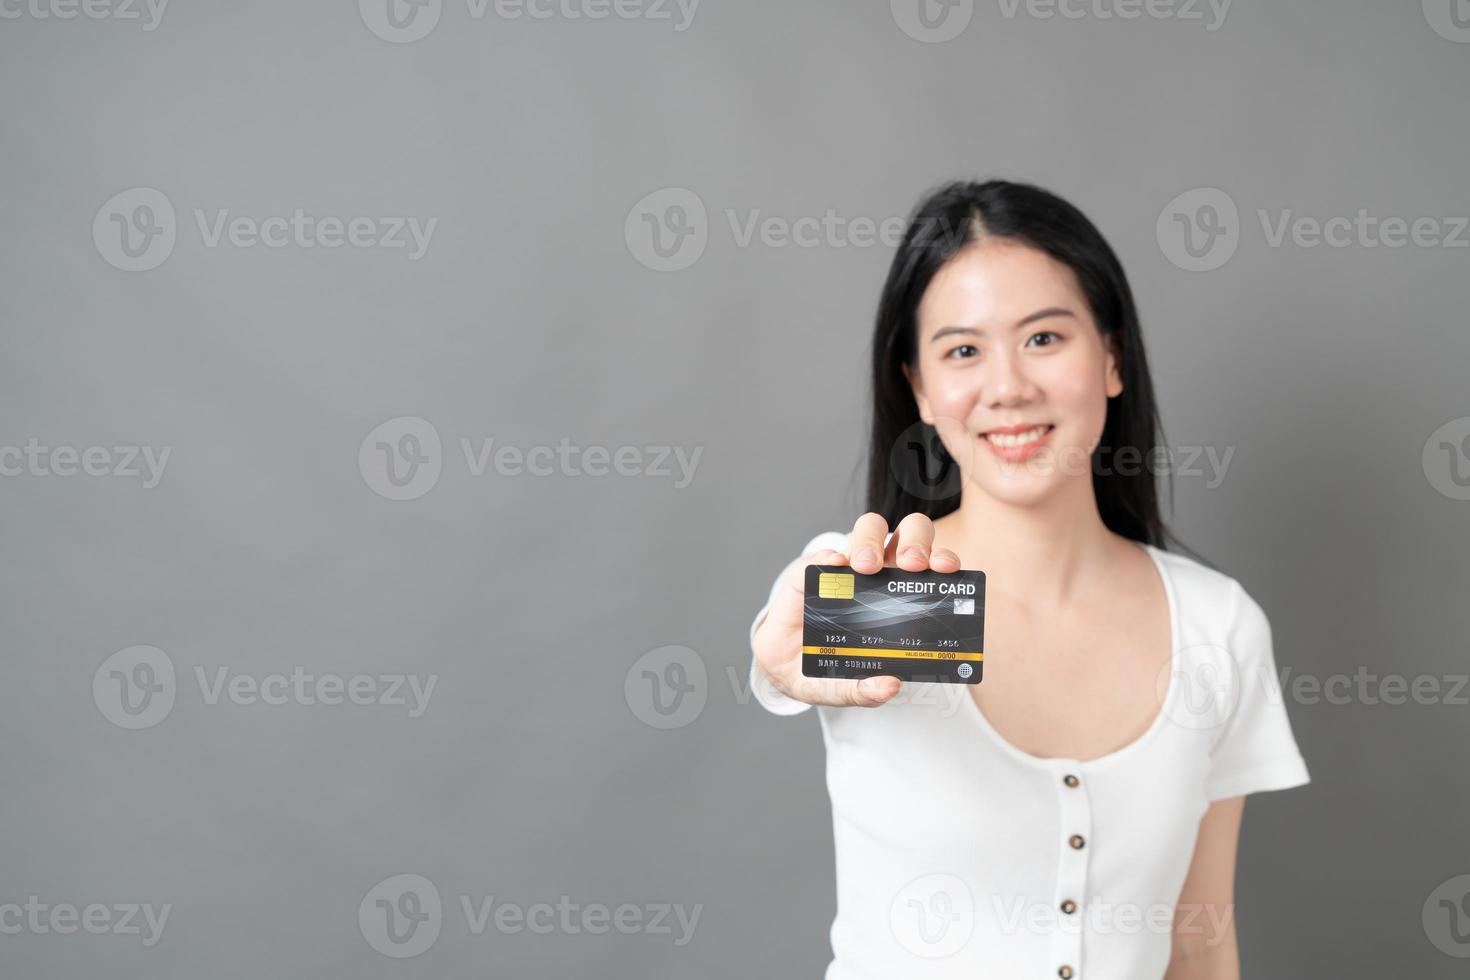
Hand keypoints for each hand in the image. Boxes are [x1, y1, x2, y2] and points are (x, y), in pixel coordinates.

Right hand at [751, 511, 961, 707]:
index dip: (943, 560)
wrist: (783, 664)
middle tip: (911, 565)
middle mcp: (881, 574)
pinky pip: (824, 553)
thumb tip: (890, 686)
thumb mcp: (843, 688)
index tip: (948, 570)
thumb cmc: (825, 667)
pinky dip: (830, 555)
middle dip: (916, 543)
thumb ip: (864, 691)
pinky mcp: (812, 570)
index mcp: (903, 596)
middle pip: (909, 536)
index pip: (932, 566)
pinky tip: (834, 565)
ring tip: (866, 567)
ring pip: (870, 530)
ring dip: (872, 542)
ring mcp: (847, 568)